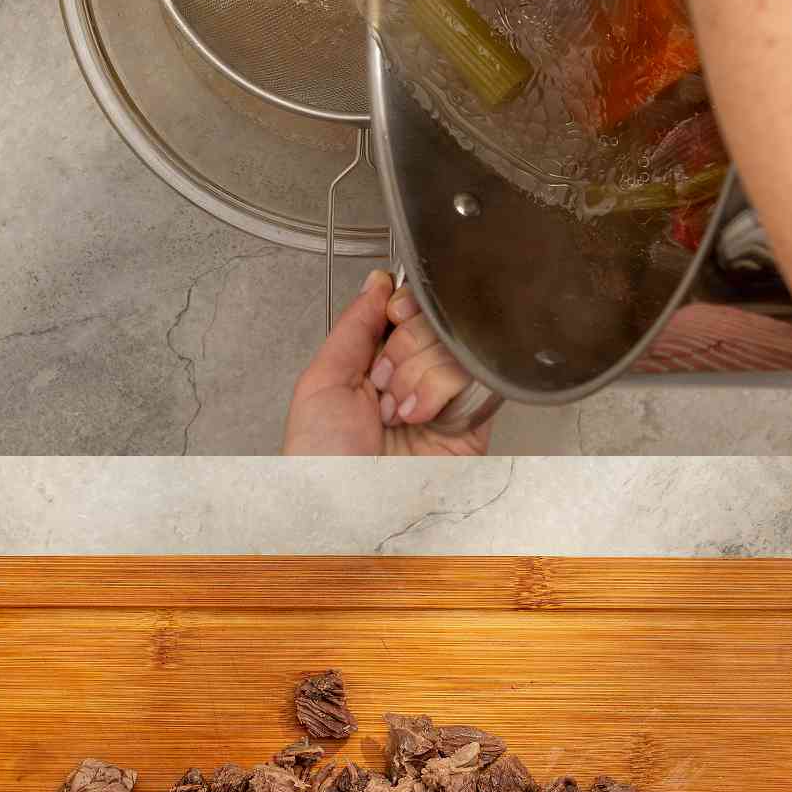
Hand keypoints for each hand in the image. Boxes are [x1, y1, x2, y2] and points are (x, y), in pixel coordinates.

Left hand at [282, 270, 494, 455]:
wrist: (347, 510)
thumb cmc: (322, 460)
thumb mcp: (321, 381)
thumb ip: (353, 325)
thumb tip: (378, 281)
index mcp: (375, 367)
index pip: (406, 311)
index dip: (400, 305)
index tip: (389, 316)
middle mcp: (412, 380)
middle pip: (431, 322)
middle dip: (402, 346)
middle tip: (382, 382)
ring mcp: (443, 399)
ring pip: (452, 344)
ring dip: (415, 373)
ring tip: (396, 411)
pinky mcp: (470, 421)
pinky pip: (470, 374)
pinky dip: (436, 389)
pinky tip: (418, 417)